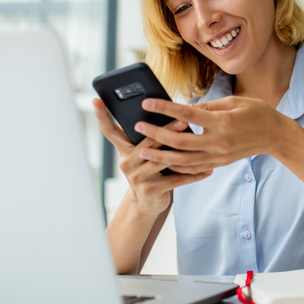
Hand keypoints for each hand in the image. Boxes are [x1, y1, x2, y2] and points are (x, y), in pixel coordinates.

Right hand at [92, 98, 211, 217]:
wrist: (147, 204)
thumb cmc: (151, 172)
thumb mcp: (144, 155)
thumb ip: (150, 138)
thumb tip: (167, 113)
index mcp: (124, 150)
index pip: (110, 130)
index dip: (101, 115)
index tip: (96, 99)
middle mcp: (127, 163)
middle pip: (147, 142)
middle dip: (166, 130)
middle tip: (183, 119)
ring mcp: (138, 178)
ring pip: (162, 159)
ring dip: (182, 150)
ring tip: (197, 141)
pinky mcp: (151, 190)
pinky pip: (175, 179)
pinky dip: (193, 175)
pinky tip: (207, 170)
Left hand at [133, 96, 291, 173]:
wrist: (275, 136)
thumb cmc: (257, 112)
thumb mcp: (234, 101)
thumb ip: (208, 106)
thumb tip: (184, 108)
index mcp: (221, 122)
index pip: (186, 115)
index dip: (164, 109)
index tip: (147, 104)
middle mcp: (218, 141)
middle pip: (179, 141)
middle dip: (156, 135)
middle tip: (138, 127)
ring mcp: (219, 155)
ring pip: (183, 160)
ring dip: (161, 156)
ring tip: (143, 151)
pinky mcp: (220, 163)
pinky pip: (194, 168)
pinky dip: (177, 166)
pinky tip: (164, 163)